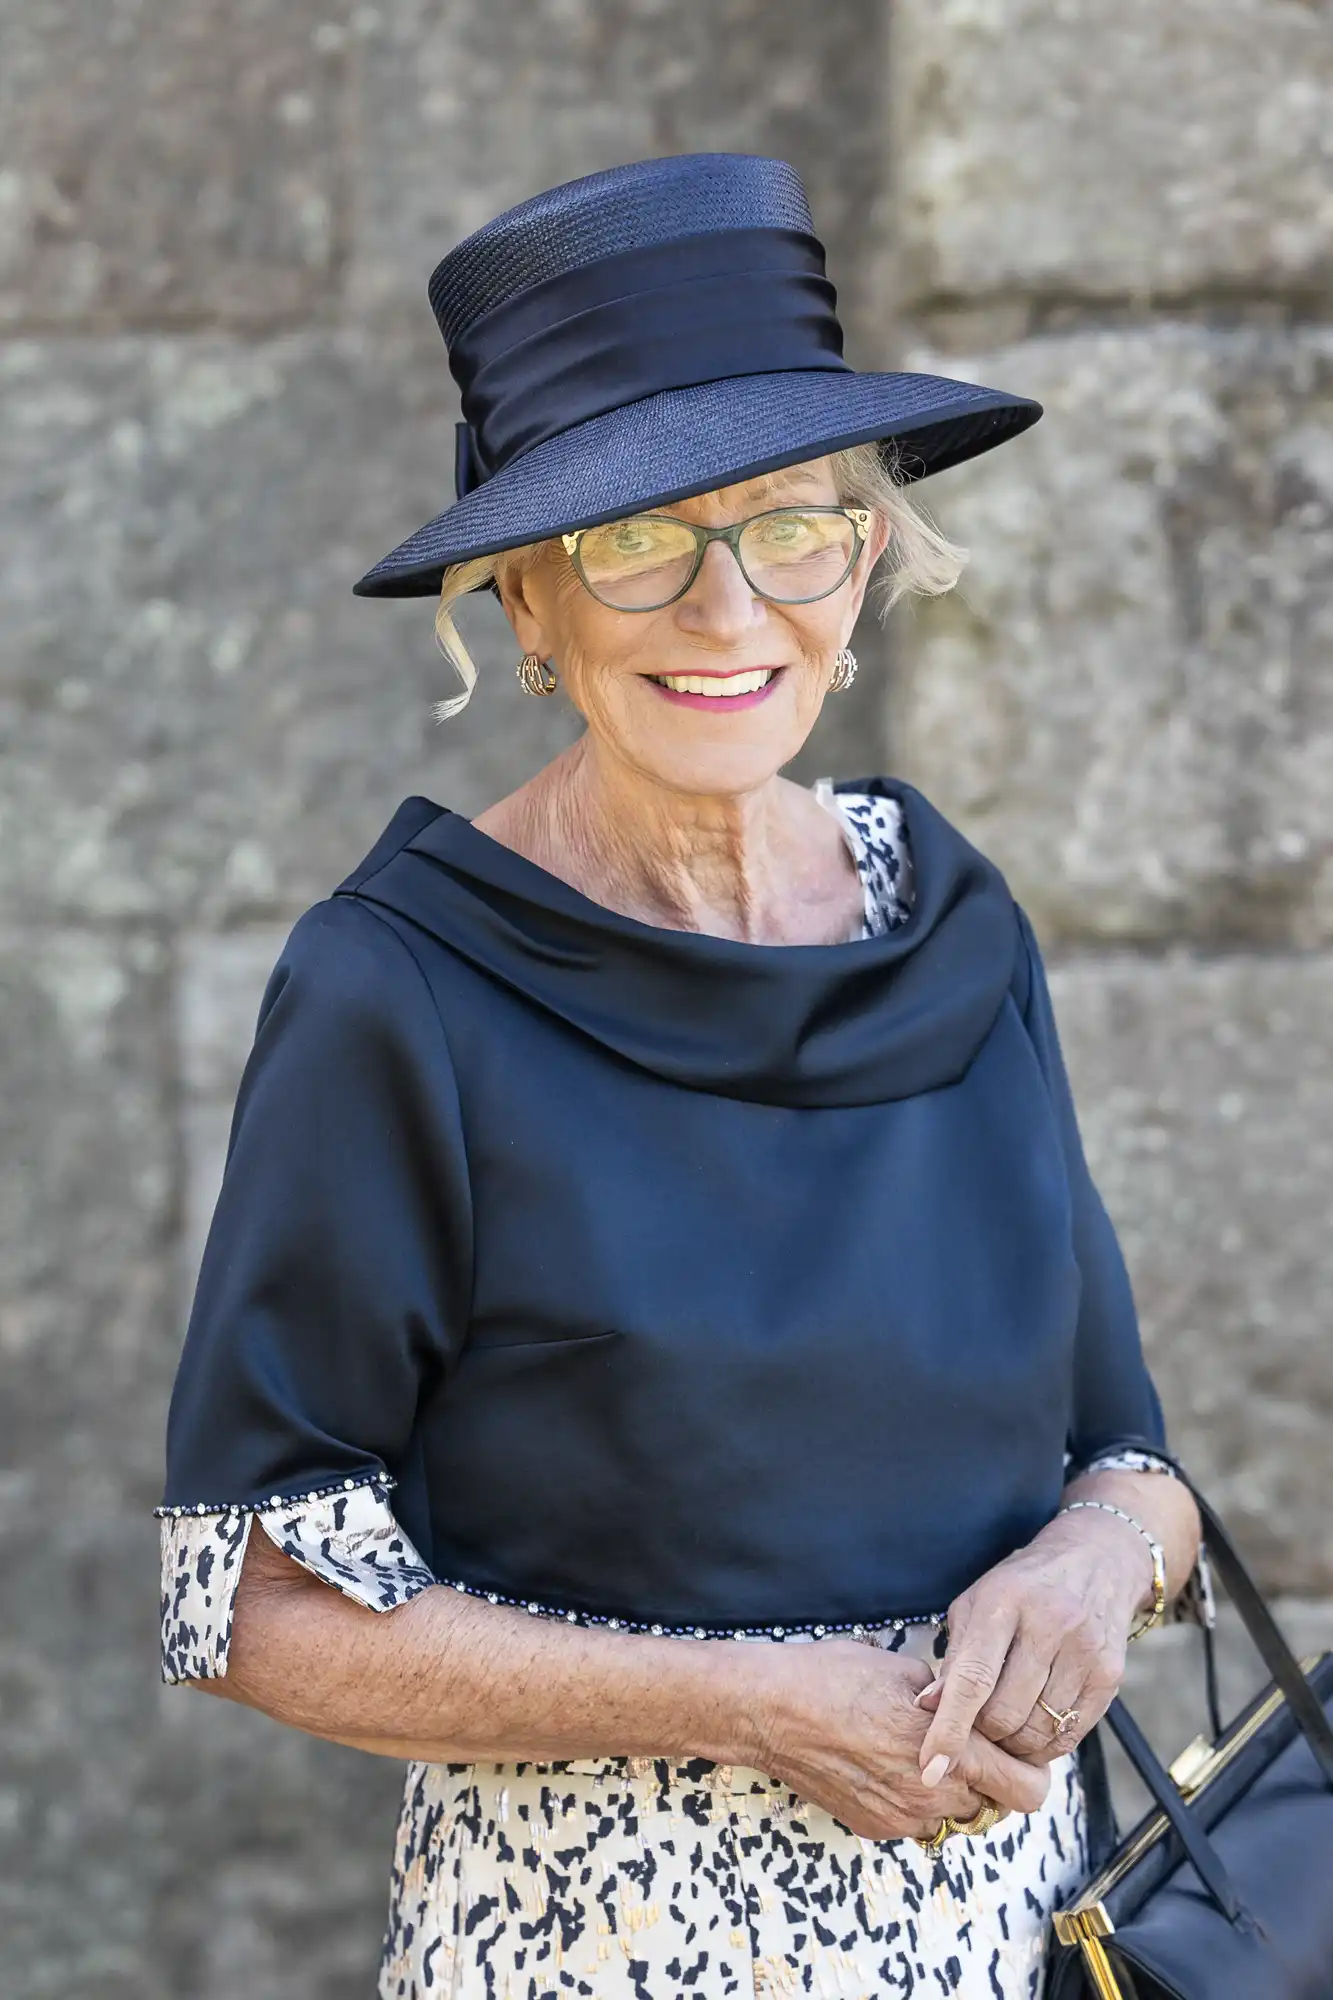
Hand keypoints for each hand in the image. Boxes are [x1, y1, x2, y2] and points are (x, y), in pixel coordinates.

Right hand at [746, 1640, 1050, 1840]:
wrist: (771, 1709)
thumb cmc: (835, 1677)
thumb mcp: (909, 1670)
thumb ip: (954, 1702)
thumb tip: (974, 1711)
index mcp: (952, 1752)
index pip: (1029, 1789)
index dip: (1031, 1770)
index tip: (1018, 1750)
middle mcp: (932, 1795)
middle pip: (995, 1806)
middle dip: (990, 1778)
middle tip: (969, 1745)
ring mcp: (901, 1817)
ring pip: (953, 1815)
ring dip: (951, 1791)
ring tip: (920, 1751)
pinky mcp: (873, 1827)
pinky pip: (915, 1820)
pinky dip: (914, 1798)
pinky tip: (887, 1762)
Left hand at [915, 1509, 1152, 1774]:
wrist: (1096, 1562)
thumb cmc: (1020, 1588)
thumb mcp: (976, 1605)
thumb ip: (954, 1658)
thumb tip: (926, 1708)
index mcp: (1003, 1602)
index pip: (972, 1680)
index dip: (949, 1729)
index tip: (930, 1768)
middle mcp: (1049, 1624)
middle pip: (1004, 1715)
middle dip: (982, 1734)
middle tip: (975, 1724)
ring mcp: (1085, 1651)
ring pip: (1036, 1732)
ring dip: (1012, 1744)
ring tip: (1003, 1724)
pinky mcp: (1110, 1676)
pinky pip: (1070, 1735)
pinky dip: (1044, 1744)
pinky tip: (1033, 1726)